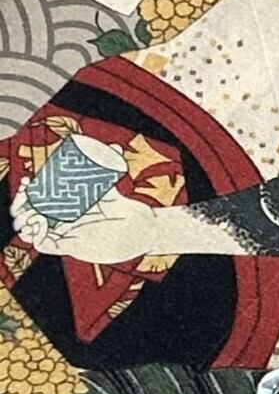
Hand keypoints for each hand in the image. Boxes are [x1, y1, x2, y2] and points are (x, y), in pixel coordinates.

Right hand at [11, 183, 165, 264]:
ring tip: (29, 209)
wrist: (143, 230)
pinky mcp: (70, 246)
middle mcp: (63, 223)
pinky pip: (45, 244)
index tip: (26, 181)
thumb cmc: (127, 211)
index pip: (37, 203)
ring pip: (33, 231)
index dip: (26, 194)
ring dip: (24, 220)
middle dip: (20, 205)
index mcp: (67, 210)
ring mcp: (66, 235)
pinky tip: (38, 222)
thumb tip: (115, 147)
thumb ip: (111, 169)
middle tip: (24, 192)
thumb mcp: (112, 191)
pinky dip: (37, 235)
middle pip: (30, 216)